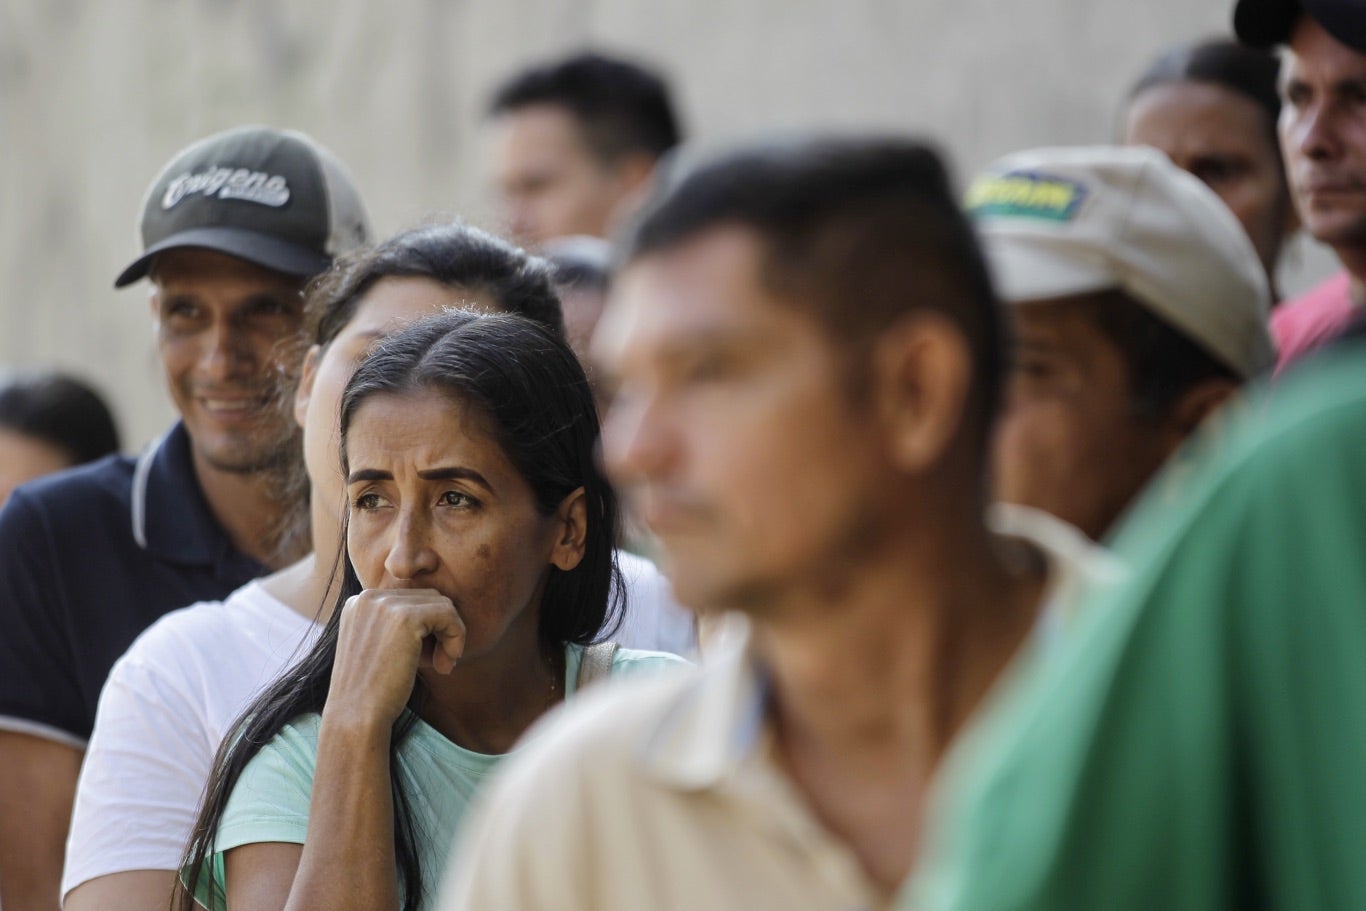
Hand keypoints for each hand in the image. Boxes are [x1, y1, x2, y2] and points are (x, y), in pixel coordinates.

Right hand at [324, 588, 466, 729]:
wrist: (356, 716)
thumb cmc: (371, 691)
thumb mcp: (378, 648)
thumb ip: (396, 626)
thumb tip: (439, 611)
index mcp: (359, 603)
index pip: (410, 599)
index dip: (427, 627)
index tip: (429, 657)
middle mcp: (368, 597)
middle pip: (428, 598)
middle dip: (441, 629)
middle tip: (441, 662)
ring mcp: (385, 605)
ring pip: (442, 604)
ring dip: (451, 634)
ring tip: (444, 665)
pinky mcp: (406, 618)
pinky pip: (448, 615)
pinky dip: (456, 637)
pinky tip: (447, 664)